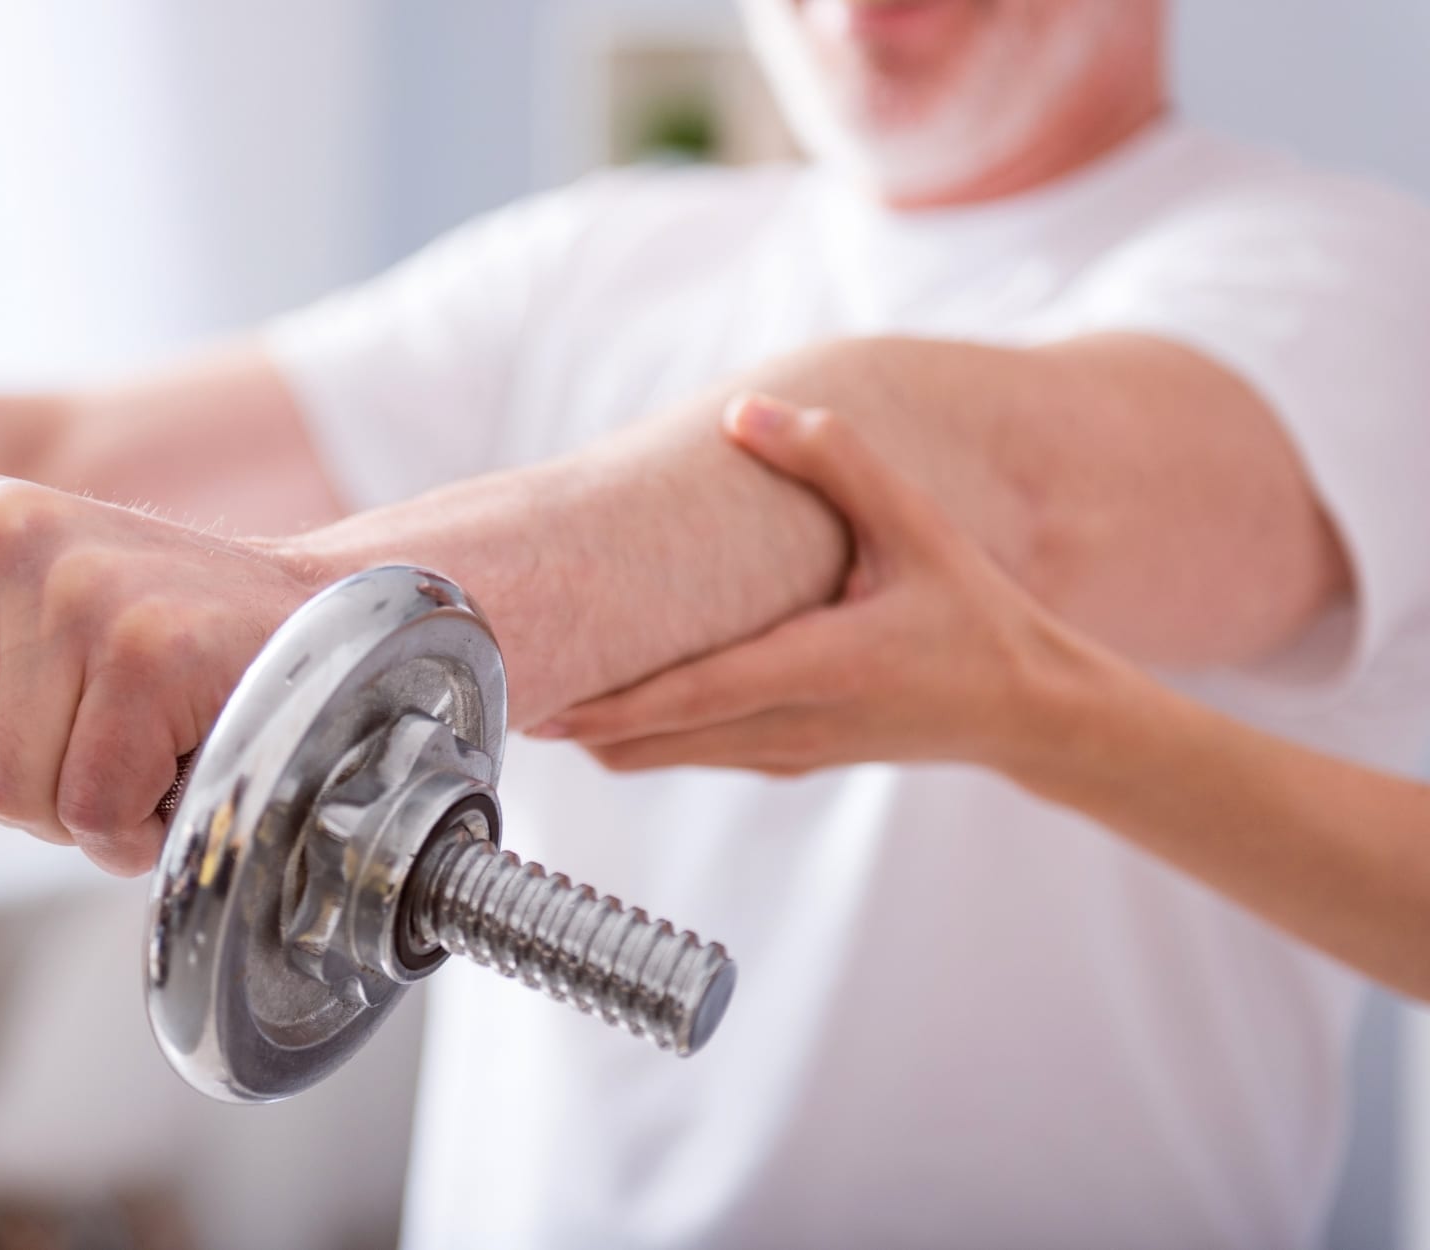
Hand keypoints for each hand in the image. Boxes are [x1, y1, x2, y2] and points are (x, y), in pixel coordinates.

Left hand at [0, 466, 318, 873]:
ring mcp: (76, 586)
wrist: (314, 616)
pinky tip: (174, 766)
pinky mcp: (147, 649)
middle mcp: (0, 530)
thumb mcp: (18, 636)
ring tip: (139, 746)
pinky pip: (91, 810)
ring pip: (7, 792)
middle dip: (12, 786)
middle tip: (91, 743)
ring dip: (81, 810)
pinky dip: (138, 826)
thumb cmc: (160, 642)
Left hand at [539, 396, 1098, 776]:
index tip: (537, 697)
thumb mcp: (918, 529)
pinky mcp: (785, 760)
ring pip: (662, 757)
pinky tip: (612, 691)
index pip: (687, 697)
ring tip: (541, 678)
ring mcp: (783, 753)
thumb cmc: (976, 618)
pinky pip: (691, 752)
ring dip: (602, 726)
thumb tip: (746, 414)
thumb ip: (836, 462)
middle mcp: (788, 725)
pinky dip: (643, 731)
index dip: (606, 702)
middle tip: (505, 680)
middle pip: (648, 743)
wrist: (1030, 710)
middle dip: (575, 716)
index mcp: (817, 669)